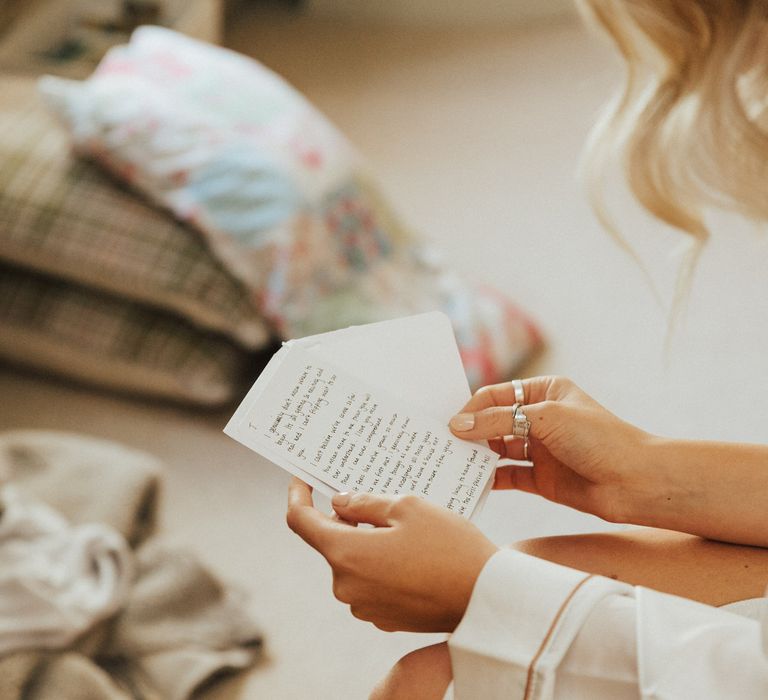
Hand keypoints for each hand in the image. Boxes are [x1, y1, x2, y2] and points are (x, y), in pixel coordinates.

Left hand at [286, 478, 498, 632]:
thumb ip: (365, 503)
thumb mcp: (408, 507)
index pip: (301, 522)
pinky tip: (412, 553)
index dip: (298, 496)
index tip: (303, 480)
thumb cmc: (451, 548)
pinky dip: (381, 563)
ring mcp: (364, 606)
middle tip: (379, 499)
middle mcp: (347, 586)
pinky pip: (371, 582)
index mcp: (346, 554)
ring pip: (353, 561)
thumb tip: (340, 503)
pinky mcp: (384, 618)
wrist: (487, 599)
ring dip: (368, 541)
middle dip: (348, 518)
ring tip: (406, 527)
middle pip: (332, 541)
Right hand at [449, 376, 654, 523]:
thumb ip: (498, 422)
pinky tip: (471, 482)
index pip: (497, 396)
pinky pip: (507, 476)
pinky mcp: (541, 478)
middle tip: (442, 444)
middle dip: (470, 432)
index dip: (472, 409)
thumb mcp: (545, 418)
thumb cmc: (599, 438)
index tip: (450, 424)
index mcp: (544, 392)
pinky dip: (489, 479)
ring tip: (451, 463)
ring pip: (498, 450)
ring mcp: (540, 449)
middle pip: (494, 423)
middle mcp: (540, 419)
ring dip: (477, 456)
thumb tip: (457, 425)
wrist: (636, 482)